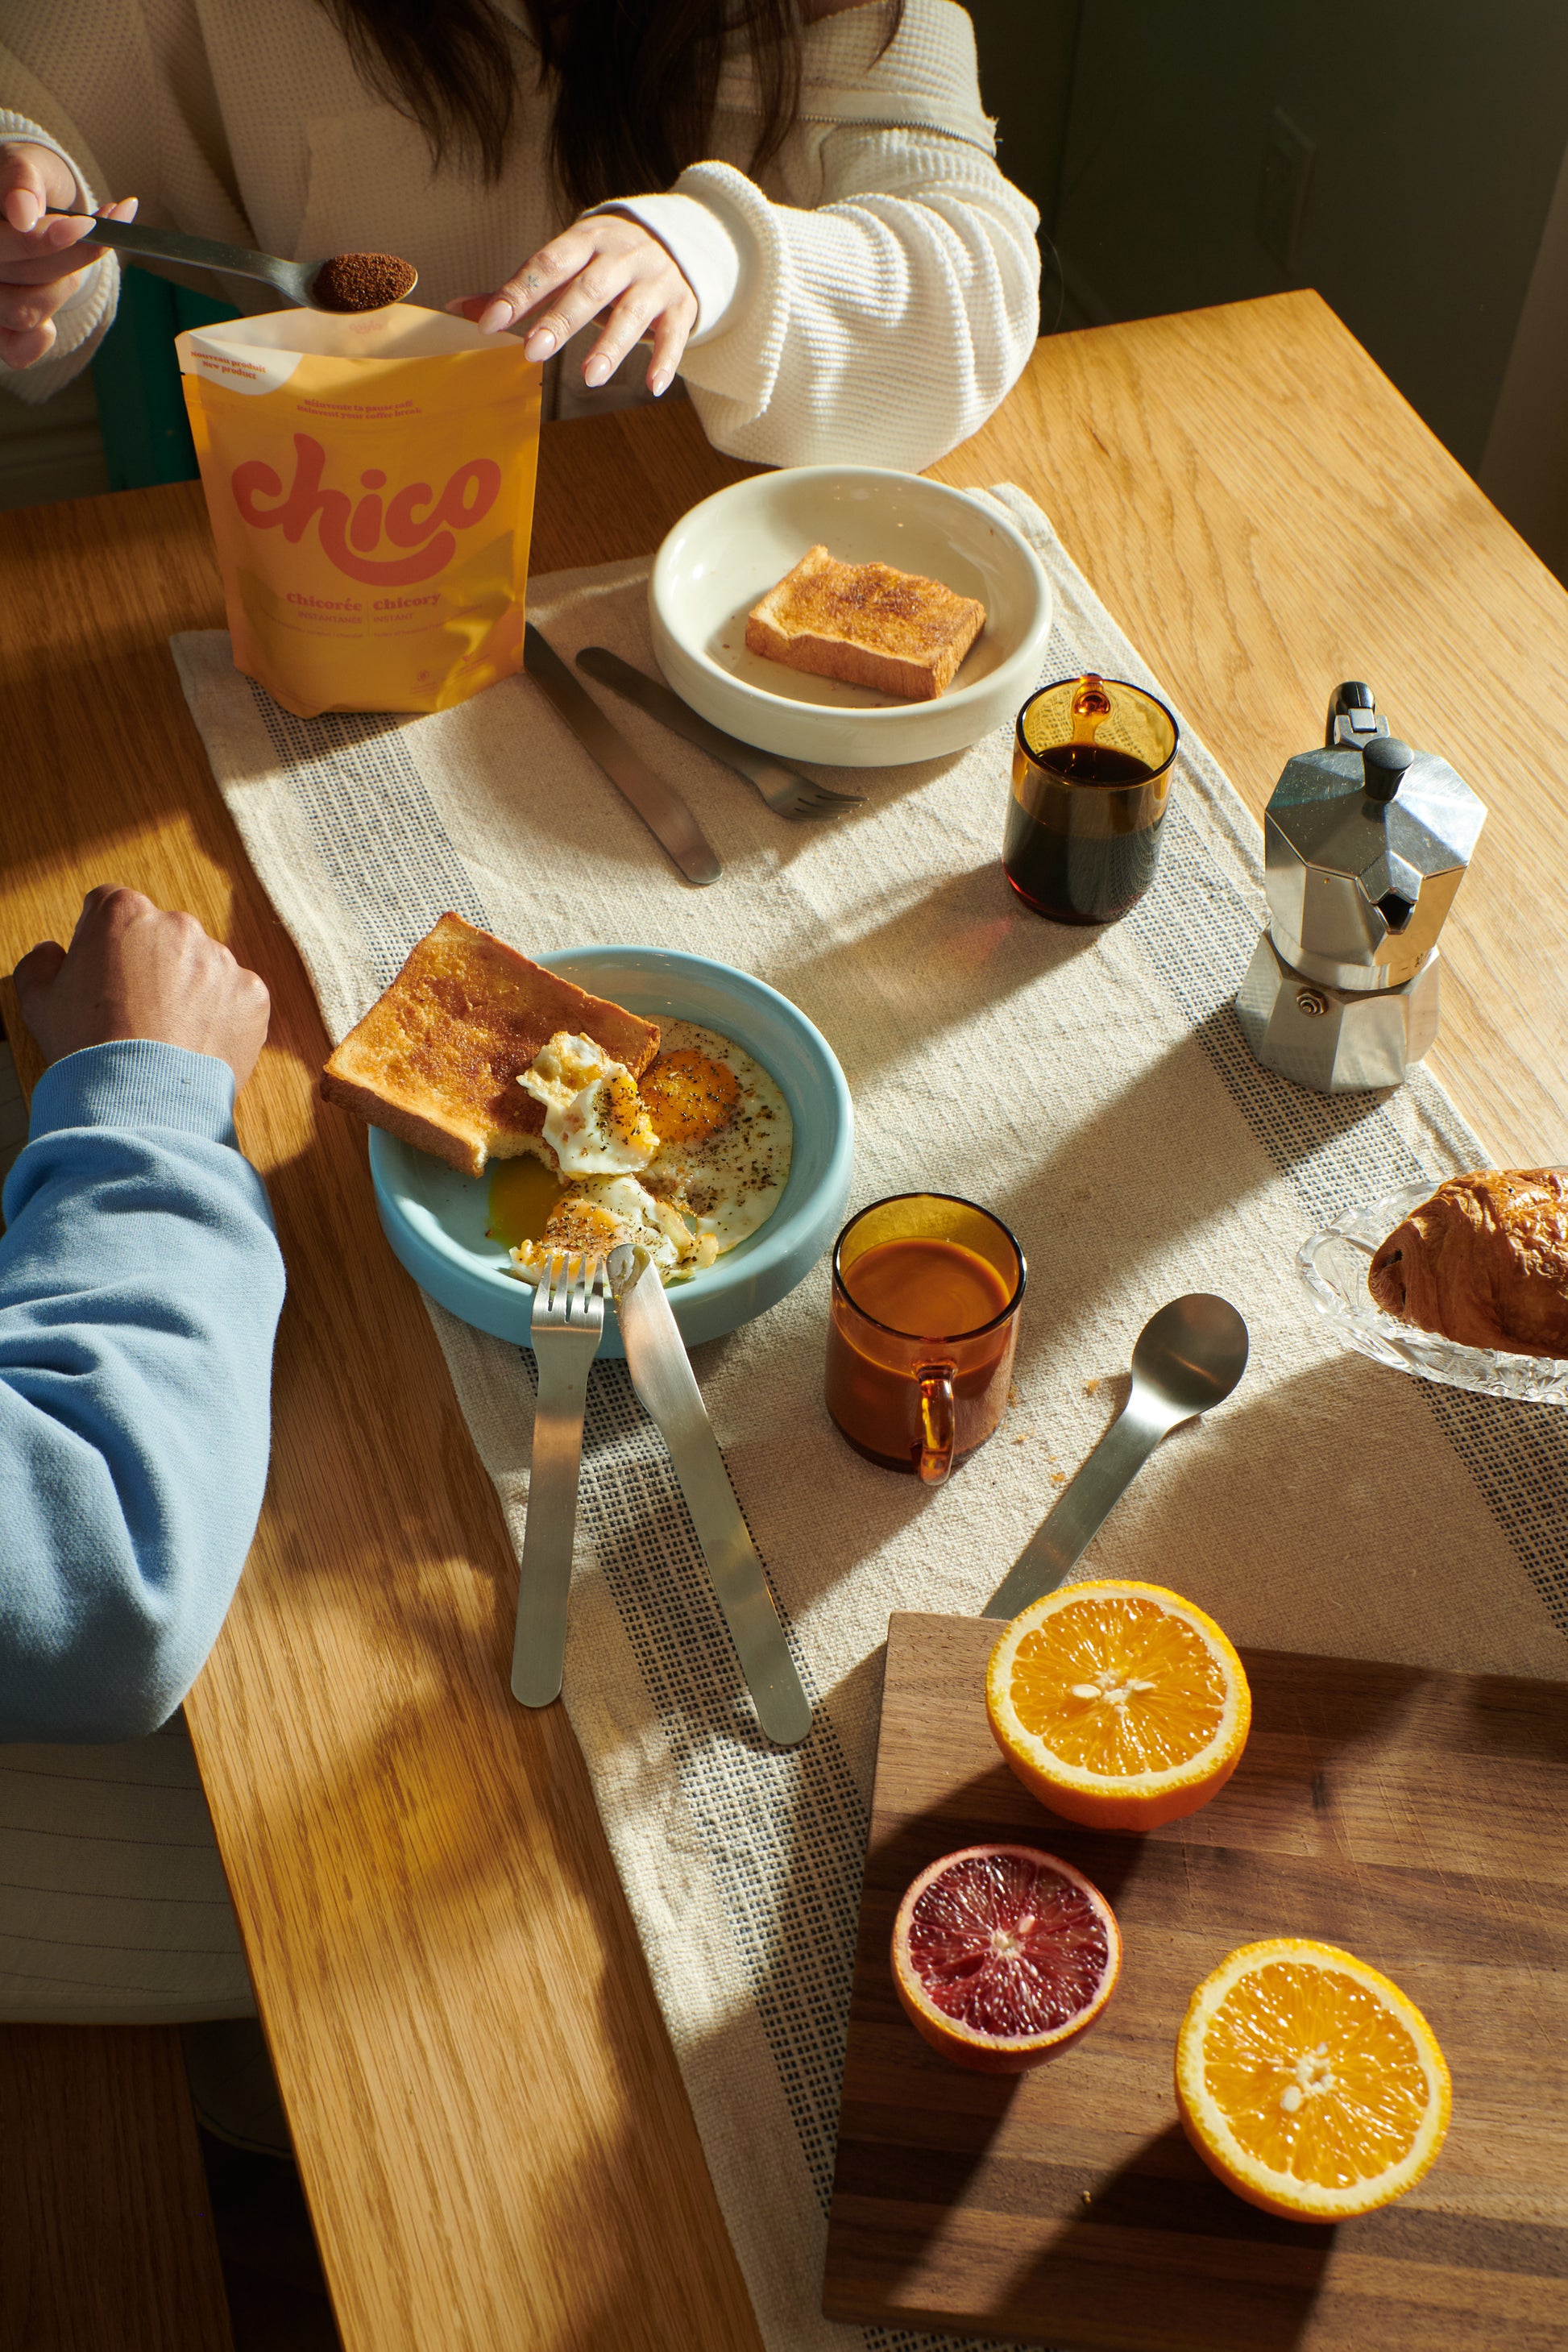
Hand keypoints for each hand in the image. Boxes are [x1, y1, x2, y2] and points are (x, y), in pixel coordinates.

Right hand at [0, 141, 136, 369]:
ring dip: (62, 288)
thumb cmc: (24, 182)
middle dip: (72, 258)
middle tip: (100, 229)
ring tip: (72, 255)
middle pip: (23, 280)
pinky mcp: (1, 329)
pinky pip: (15, 353)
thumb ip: (22, 182)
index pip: (2, 244)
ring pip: (26, 313)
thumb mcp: (25, 166)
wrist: (29, 202)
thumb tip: (22, 213)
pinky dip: (40, 339)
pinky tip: (51, 321)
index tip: (86, 226)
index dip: (44, 242)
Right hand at [13, 887, 270, 1090]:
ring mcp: (220, 959)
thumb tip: (52, 954)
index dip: (103, 943)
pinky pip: (234, 998)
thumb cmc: (89, 1049)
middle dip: (150, 965)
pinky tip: (195, 1044)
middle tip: (134, 1012)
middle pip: (162, 937)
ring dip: (187, 991)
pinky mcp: (252, 994)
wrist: (143, 1102)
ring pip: (201, 967)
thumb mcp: (39, 1001)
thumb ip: (41, 964)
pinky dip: (220, 1018)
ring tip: (166, 1035)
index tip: (102, 975)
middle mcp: (178, 925)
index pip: (112, 908)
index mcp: (124, 913)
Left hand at [448, 214, 696, 396]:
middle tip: (533, 351)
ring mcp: (655, 280)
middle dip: (561, 319)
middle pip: (590, 287)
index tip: (491, 323)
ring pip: (633, 313)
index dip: (519, 292)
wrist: (680, 242)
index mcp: (586, 239)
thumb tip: (457, 309)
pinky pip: (674, 335)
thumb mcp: (567, 262)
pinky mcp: (681, 306)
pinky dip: (665, 360)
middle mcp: (622, 256)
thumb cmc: (606, 261)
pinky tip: (652, 387)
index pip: (548, 263)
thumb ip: (520, 288)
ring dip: (611, 346)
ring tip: (589, 378)